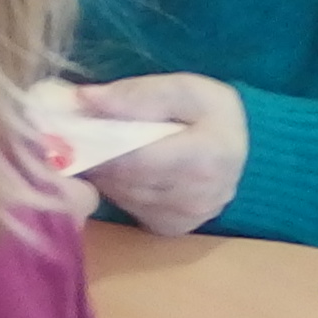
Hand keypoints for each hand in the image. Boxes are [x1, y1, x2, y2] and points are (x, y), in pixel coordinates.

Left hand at [75, 72, 248, 237]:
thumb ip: (138, 93)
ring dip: (104, 173)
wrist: (243, 152)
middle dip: (96, 156)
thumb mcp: (185, 88)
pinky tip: (123, 169)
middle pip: (125, 179)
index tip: (74, 127)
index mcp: (207, 156)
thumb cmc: (213, 114)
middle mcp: (199, 196)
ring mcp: (186, 218)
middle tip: (76, 134)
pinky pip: (130, 208)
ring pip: (122, 195)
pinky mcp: (173, 229)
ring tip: (99, 147)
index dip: (98, 143)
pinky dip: (119, 189)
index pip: (136, 158)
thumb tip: (86, 98)